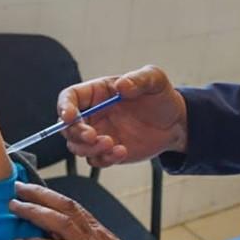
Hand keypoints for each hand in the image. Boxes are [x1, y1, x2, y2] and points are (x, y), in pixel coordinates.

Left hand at [10, 182, 145, 239]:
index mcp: (100, 233)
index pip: (74, 207)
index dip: (53, 196)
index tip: (35, 189)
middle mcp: (93, 236)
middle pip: (65, 206)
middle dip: (40, 194)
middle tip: (19, 187)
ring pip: (59, 221)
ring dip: (34, 211)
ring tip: (15, 206)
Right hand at [58, 65, 187, 167]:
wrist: (174, 123)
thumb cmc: (160, 96)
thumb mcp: (154, 79)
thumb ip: (139, 79)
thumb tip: (122, 86)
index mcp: (97, 92)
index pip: (69, 97)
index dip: (65, 106)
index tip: (70, 116)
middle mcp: (93, 114)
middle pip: (67, 126)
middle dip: (76, 133)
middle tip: (94, 136)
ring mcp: (99, 134)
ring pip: (77, 146)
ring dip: (89, 149)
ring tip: (113, 145)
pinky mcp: (108, 152)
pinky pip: (96, 160)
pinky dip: (104, 159)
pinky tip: (123, 152)